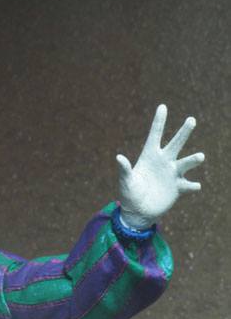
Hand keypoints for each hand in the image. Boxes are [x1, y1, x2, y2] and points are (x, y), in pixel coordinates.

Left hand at [116, 104, 203, 229]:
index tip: (162, 107)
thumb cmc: (129, 194)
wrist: (138, 211)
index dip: (159, 121)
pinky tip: (196, 186)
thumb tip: (118, 157)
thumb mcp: (126, 182)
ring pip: (186, 163)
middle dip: (184, 132)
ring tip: (200, 157)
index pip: (155, 135)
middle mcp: (164, 161)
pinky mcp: (178, 188)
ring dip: (193, 160)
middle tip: (191, 120)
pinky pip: (188, 185)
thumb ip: (124, 170)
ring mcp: (172, 174)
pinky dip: (192, 186)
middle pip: (176, 143)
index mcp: (150, 156)